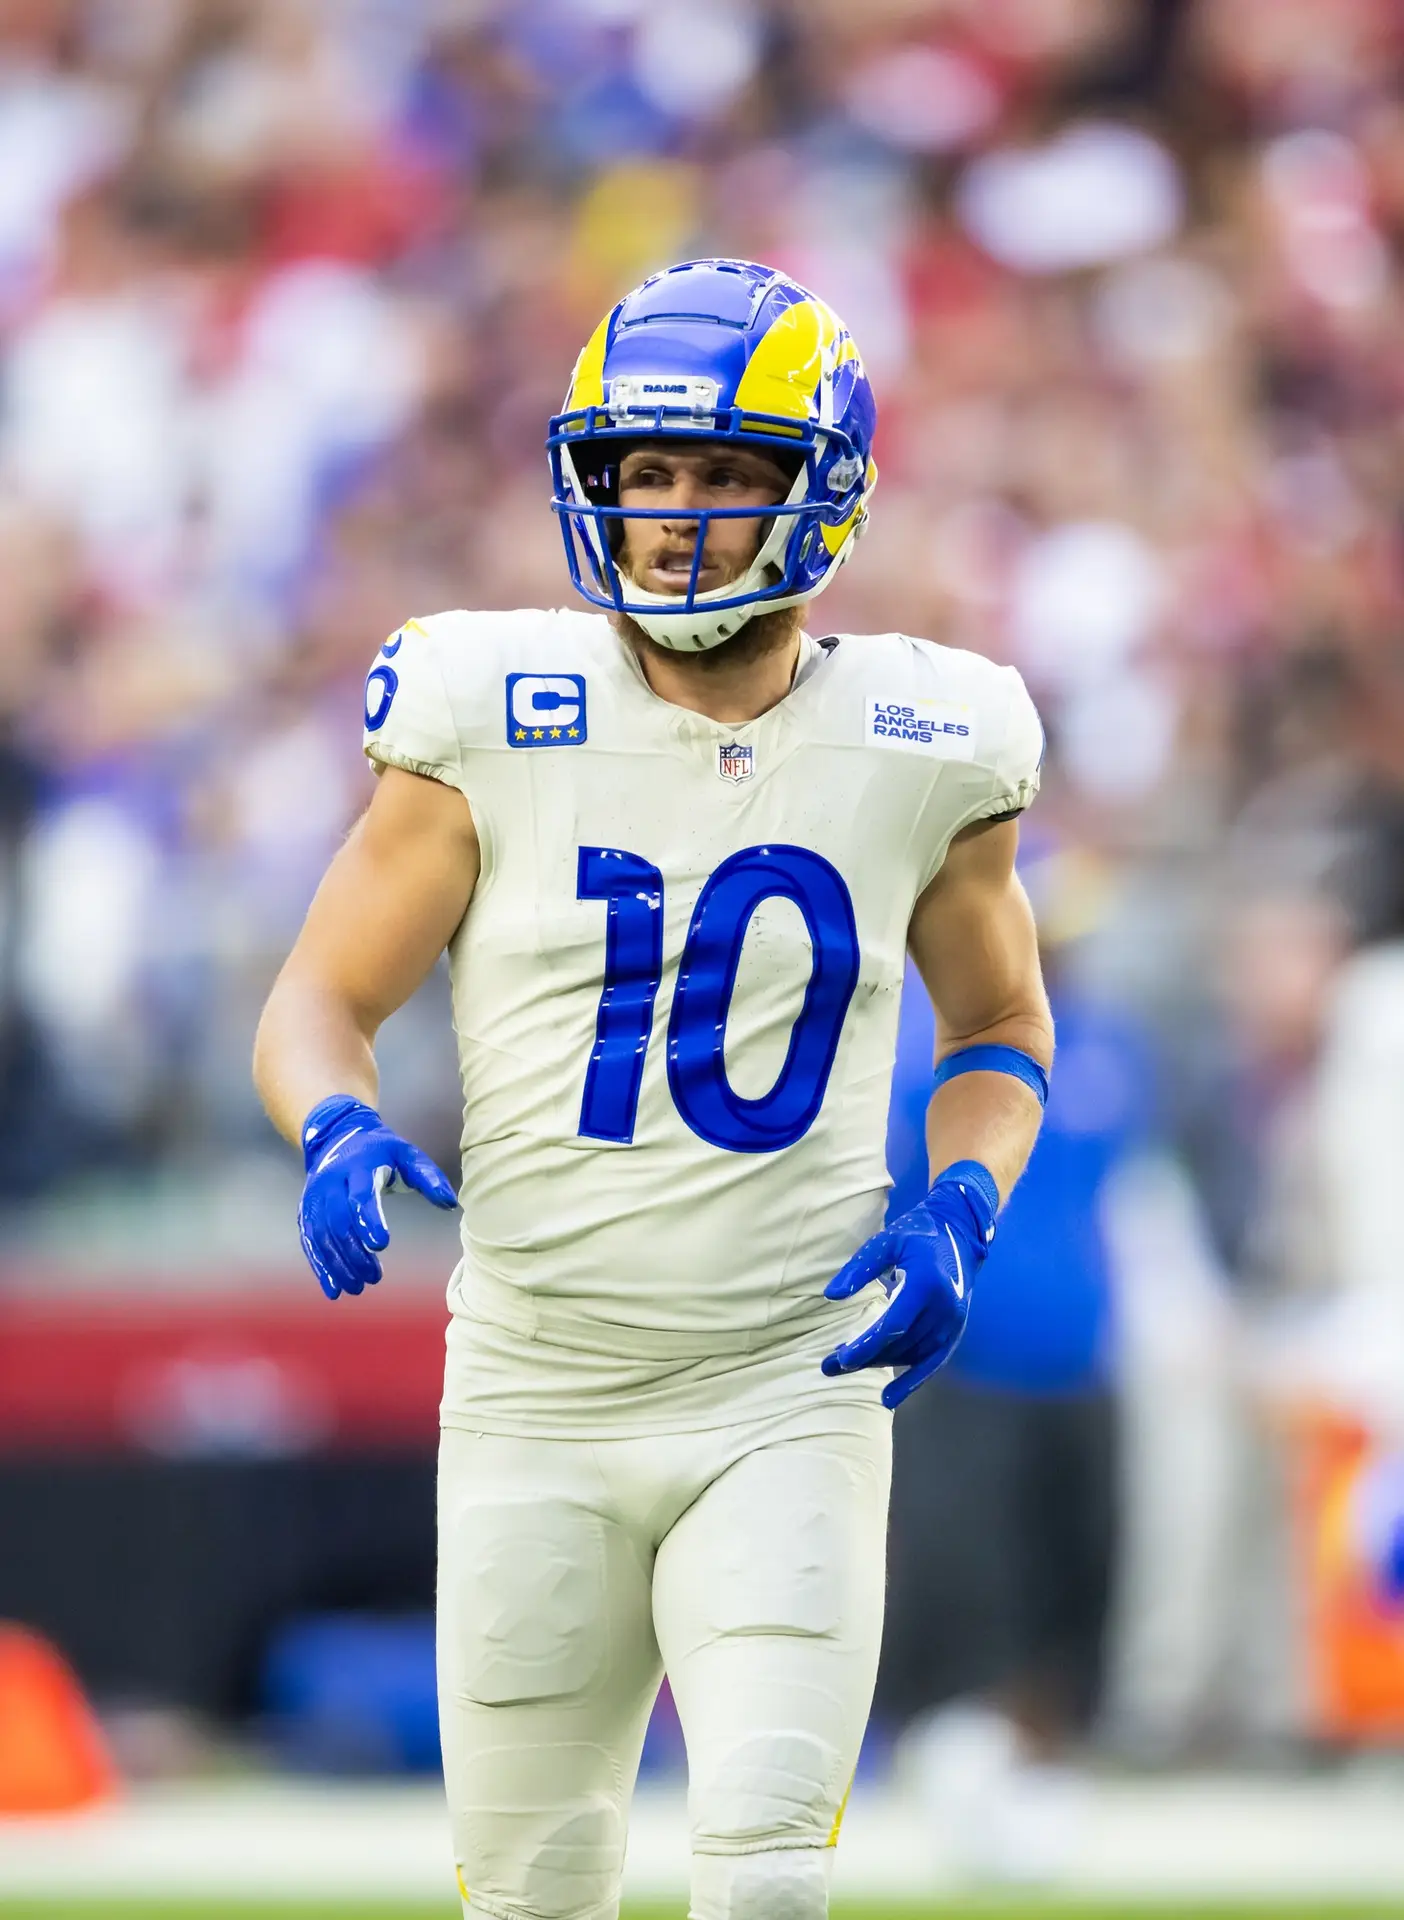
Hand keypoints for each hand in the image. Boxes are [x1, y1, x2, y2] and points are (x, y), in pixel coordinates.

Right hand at [297, 1095, 456, 1299]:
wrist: (337, 1137)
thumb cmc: (380, 1150)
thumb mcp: (407, 1154)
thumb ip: (428, 1177)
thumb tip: (450, 1203)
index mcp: (356, 1166)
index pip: (359, 1196)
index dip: (368, 1220)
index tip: (381, 1245)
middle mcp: (330, 1183)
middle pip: (338, 1220)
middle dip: (353, 1252)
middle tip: (374, 1277)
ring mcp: (315, 1198)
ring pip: (321, 1235)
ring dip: (338, 1265)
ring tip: (358, 1287)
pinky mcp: (307, 1212)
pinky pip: (310, 1242)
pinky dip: (321, 1267)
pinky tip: (334, 1289)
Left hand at [821, 1161, 997, 1409]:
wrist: (960, 1232)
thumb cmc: (918, 1234)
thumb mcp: (886, 1241)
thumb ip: (859, 1268)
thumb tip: (832, 1295)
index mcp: (927, 1283)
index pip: (893, 1325)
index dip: (867, 1345)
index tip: (840, 1357)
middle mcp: (945, 1308)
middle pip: (900, 1344)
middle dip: (864, 1358)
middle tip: (828, 1366)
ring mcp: (954, 1322)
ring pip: (911, 1354)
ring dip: (879, 1363)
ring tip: (843, 1365)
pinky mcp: (955, 1330)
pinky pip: (932, 1362)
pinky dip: (912, 1381)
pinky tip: (889, 1398)